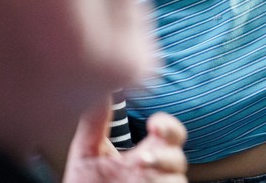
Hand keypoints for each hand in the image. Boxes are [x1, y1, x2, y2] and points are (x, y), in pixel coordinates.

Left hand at [63, 100, 186, 182]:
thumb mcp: (87, 153)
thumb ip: (95, 124)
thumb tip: (103, 91)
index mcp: (147, 152)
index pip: (171, 133)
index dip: (168, 126)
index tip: (153, 125)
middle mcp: (155, 171)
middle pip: (179, 158)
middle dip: (165, 156)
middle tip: (143, 158)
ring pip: (177, 180)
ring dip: (162, 176)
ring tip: (140, 171)